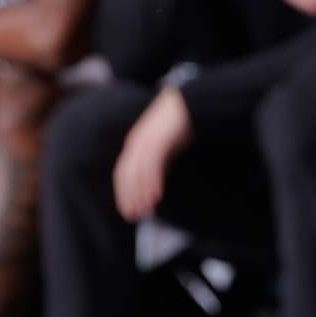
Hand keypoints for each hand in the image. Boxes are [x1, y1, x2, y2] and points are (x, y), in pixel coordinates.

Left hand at [113, 85, 191, 222]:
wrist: (191, 101)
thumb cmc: (180, 123)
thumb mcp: (166, 145)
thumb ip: (159, 160)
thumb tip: (156, 181)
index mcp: (136, 143)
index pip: (123, 172)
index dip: (123, 193)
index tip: (127, 210)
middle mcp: (137, 142)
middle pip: (126, 174)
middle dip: (128, 197)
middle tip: (133, 216)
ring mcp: (147, 140)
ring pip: (138, 172)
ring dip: (140, 193)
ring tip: (145, 210)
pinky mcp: (159, 139)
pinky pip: (152, 164)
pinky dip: (152, 181)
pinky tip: (156, 196)